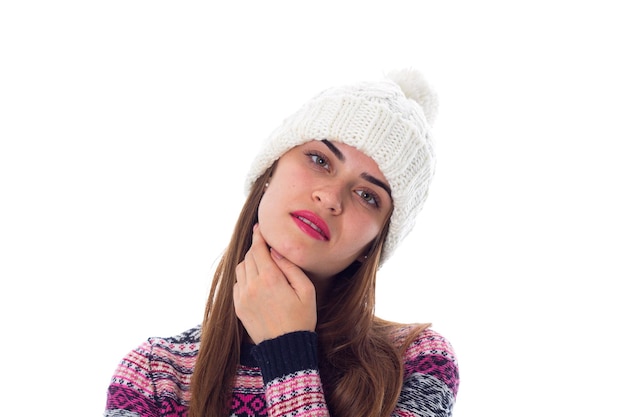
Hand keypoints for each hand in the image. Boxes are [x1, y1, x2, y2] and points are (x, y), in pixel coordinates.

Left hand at [233, 224, 316, 343]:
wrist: (285, 348)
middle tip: (266, 247)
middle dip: (257, 249)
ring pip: (240, 268)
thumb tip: (276, 252)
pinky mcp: (238, 307)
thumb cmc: (301, 319)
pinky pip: (237, 284)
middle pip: (249, 256)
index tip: (260, 227)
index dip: (259, 236)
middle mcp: (252, 285)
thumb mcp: (306, 291)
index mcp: (270, 279)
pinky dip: (245, 277)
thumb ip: (291, 267)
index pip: (258, 249)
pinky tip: (256, 282)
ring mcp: (242, 297)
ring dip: (250, 262)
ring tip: (262, 265)